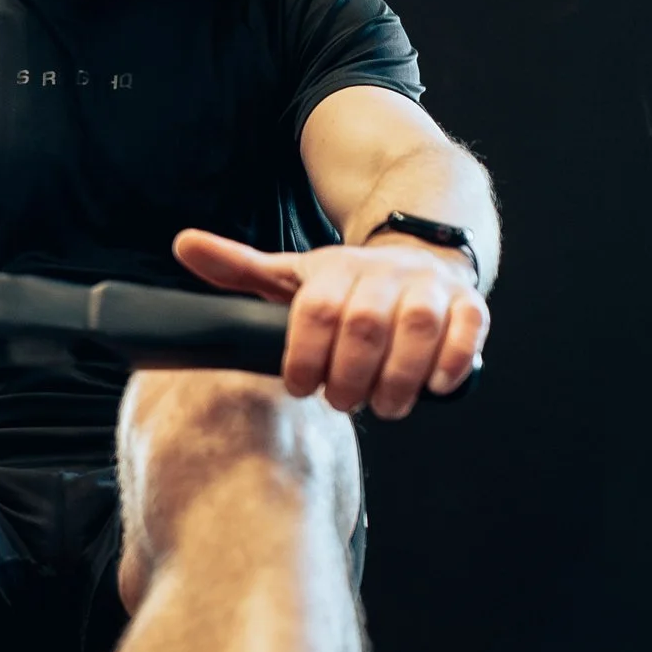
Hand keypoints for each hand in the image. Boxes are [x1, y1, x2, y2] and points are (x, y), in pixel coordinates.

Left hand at [173, 227, 486, 417]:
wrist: (419, 252)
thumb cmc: (348, 282)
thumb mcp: (292, 274)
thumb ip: (239, 267)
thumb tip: (183, 245)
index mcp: (335, 268)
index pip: (316, 310)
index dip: (304, 354)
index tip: (298, 386)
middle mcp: (383, 273)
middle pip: (364, 324)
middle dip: (349, 374)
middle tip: (341, 403)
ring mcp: (428, 287)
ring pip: (416, 326)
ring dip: (398, 376)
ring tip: (385, 406)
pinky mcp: (468, 302)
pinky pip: (467, 327)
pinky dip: (452, 359)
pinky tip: (434, 386)